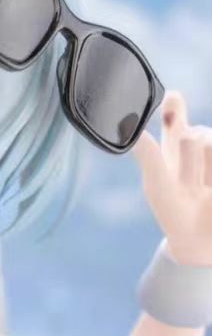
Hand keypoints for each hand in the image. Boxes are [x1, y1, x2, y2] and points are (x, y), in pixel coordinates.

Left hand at [133, 92, 211, 265]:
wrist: (200, 240)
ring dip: (204, 171)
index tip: (172, 95)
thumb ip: (148, 155)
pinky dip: (211, 179)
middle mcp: (199, 148)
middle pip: (194, 136)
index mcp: (175, 148)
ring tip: (202, 190)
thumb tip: (130, 129)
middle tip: (188, 183)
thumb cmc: (173, 210)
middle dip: (189, 160)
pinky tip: (209, 190)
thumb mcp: (158, 183)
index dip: (174, 108)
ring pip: (208, 141)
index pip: (175, 122)